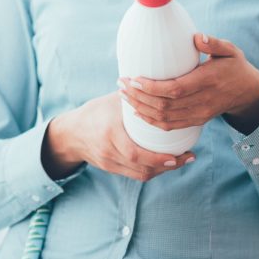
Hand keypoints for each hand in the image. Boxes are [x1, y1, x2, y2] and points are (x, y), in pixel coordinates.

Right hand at [41, 92, 194, 181]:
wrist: (70, 133)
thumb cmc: (95, 112)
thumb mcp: (113, 101)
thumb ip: (136, 96)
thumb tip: (162, 83)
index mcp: (110, 133)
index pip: (135, 153)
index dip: (158, 159)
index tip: (178, 155)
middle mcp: (109, 151)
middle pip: (143, 168)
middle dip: (168, 166)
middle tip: (188, 158)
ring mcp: (109, 163)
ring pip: (141, 174)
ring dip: (163, 170)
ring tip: (181, 160)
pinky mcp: (111, 169)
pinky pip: (135, 174)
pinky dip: (152, 170)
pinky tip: (165, 163)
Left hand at [119, 34, 258, 135]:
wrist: (247, 92)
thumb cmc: (235, 66)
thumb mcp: (231, 50)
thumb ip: (214, 43)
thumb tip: (197, 37)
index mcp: (208, 82)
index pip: (175, 90)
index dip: (152, 88)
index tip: (134, 79)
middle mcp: (203, 101)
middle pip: (165, 106)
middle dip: (139, 97)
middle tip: (122, 83)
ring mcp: (199, 114)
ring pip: (164, 118)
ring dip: (141, 108)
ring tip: (124, 95)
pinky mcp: (196, 121)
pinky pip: (170, 126)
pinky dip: (151, 121)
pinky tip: (137, 111)